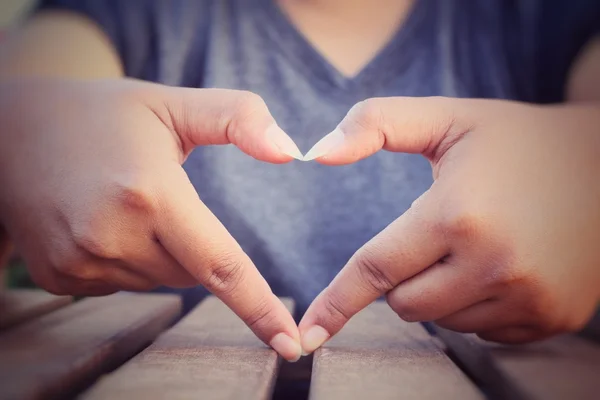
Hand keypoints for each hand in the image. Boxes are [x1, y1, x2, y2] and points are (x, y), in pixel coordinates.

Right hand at [0, 79, 302, 359]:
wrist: (11, 131)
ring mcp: (80, 262)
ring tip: (123, 202)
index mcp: (151, 192)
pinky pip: (122, 284)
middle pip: (192, 273)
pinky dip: (126, 259)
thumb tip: (292, 152)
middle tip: (156, 194)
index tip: (289, 343)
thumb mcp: (173, 104)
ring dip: (158, 251)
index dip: (260, 308)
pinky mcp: (59, 277)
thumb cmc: (104, 114)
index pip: (221, 266)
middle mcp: (113, 235)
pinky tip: (100, 221)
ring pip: (158, 280)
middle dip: (192, 243)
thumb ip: (239, 118)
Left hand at [300, 97, 599, 352]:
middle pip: (405, 303)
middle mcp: (495, 265)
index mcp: (458, 214)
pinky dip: (476, 304)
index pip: (376, 269)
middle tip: (435, 234)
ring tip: (475, 243)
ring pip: (443, 320)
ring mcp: (530, 297)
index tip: (308, 334)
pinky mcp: (553, 317)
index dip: (336, 302)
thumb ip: (376, 124)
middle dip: (403, 275)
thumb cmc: (515, 139)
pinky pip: (483, 330)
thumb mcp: (447, 118)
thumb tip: (317, 154)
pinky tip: (501, 265)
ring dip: (441, 289)